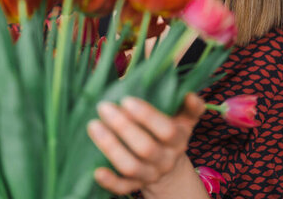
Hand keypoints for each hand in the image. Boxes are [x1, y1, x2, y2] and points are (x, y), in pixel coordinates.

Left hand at [87, 92, 204, 195]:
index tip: (126, 99)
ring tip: (93, 125)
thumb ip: (189, 106)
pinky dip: (110, 181)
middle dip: (122, 126)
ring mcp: (150, 175)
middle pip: (146, 148)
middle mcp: (166, 159)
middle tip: (103, 106)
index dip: (147, 116)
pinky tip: (96, 171)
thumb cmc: (170, 131)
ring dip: (110, 147)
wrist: (169, 166)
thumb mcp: (184, 118)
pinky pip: (122, 188)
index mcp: (178, 139)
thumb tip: (189, 94)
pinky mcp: (135, 185)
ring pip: (131, 166)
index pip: (167, 130)